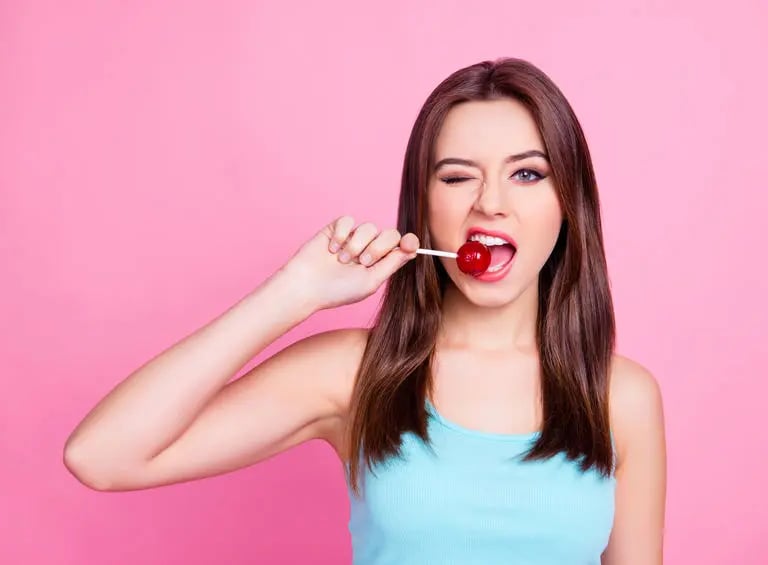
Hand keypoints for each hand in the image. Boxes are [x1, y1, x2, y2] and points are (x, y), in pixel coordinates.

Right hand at [278, 216, 419, 310]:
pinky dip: (341, 235)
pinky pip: (348, 220)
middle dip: (377, 248)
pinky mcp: (336, 229)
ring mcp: (353, 237)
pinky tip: (332, 250)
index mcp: (381, 262)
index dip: (408, 242)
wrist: (306, 287)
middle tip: (363, 262)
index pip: (401, 246)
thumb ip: (392, 264)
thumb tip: (413, 249)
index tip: (408, 244)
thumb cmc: (338, 291)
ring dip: (356, 245)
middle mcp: (370, 247)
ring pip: (368, 227)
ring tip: (342, 261)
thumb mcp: (370, 281)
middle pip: (389, 233)